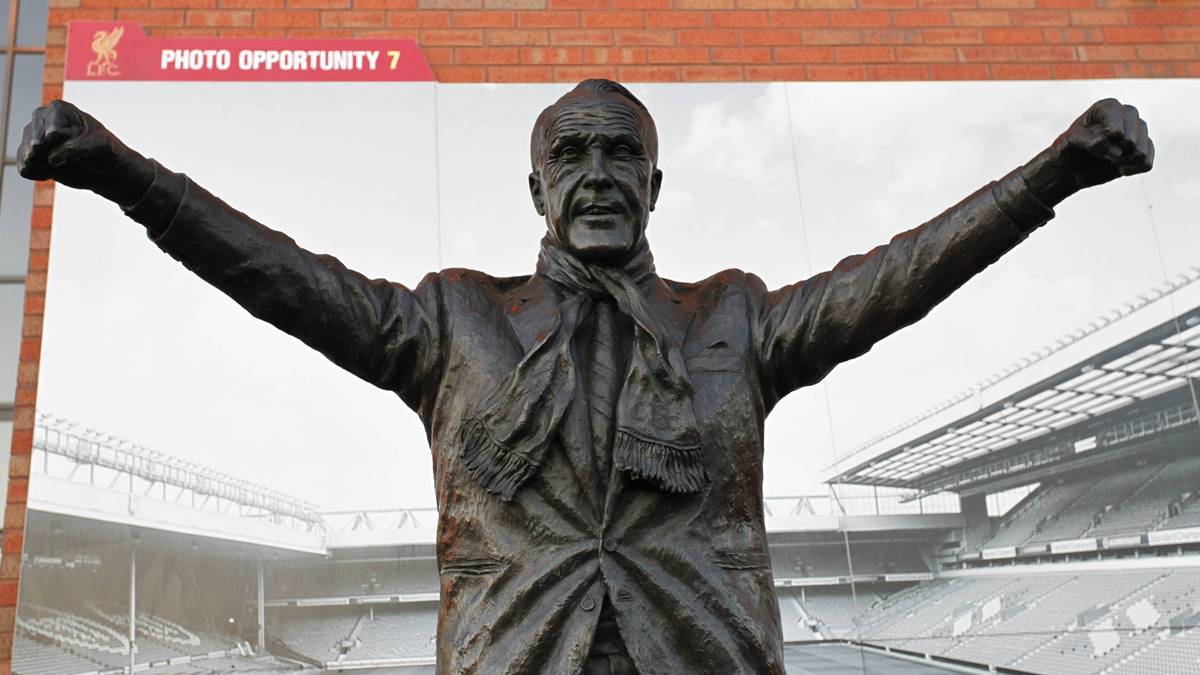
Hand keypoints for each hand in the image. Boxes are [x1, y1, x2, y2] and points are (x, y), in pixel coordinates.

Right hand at [17, 100, 154, 204]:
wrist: (105, 169)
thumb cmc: (106, 151)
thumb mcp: (100, 146)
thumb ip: (77, 148)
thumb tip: (51, 158)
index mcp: (60, 110)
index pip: (52, 130)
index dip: (65, 144)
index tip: (77, 143)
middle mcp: (42, 120)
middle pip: (33, 140)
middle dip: (49, 155)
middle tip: (62, 161)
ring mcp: (35, 137)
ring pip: (26, 154)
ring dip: (42, 166)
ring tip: (60, 166)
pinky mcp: (32, 155)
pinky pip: (23, 167)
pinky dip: (36, 174)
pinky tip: (51, 173)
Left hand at [1053, 98, 1153, 188]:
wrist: (1073, 167)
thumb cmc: (1070, 150)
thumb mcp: (1070, 141)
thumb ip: (1088, 139)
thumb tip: (1110, 145)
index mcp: (1107, 107)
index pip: (1115, 123)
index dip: (1105, 138)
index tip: (1091, 145)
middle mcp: (1127, 115)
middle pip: (1130, 139)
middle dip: (1112, 153)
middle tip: (1099, 155)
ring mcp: (1138, 131)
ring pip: (1141, 152)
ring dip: (1123, 162)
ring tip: (1109, 160)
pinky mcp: (1144, 148)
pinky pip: (1146, 163)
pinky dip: (1132, 170)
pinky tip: (1120, 169)